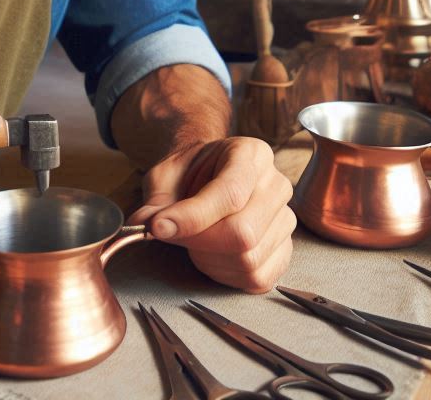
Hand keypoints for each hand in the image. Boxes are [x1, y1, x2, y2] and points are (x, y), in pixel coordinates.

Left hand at [128, 136, 293, 292]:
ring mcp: (285, 219)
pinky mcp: (284, 251)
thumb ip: (156, 200)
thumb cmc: (189, 174)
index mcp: (250, 153)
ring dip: (209, 258)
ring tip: (194, 239)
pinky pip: (257, 277)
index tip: (158, 227)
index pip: (229, 193)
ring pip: (248, 258)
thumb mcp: (165, 175)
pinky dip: (226, 273)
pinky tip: (211, 255)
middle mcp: (276, 184)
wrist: (208, 177)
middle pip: (243, 232)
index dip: (192, 217)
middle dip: (198, 241)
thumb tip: (145, 222)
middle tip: (173, 234)